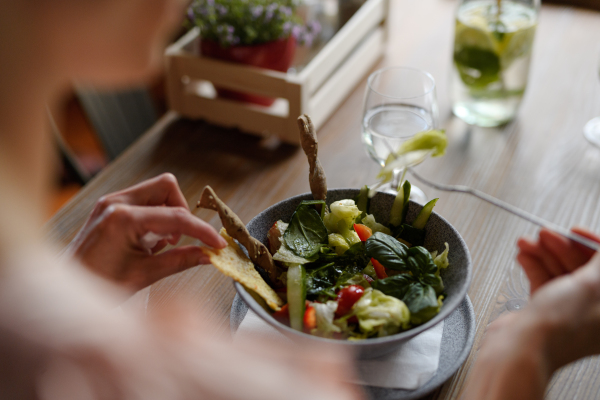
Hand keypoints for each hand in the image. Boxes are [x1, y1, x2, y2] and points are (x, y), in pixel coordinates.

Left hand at [65, 173, 226, 291]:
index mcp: (122, 219)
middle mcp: (115, 203)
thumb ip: (180, 261)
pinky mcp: (109, 207)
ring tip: (161, 245)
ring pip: (156, 191)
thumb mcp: (143, 275)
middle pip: (166, 186)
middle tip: (183, 239)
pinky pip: (143, 200)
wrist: (64, 291)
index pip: (176, 217)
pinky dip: (155, 217)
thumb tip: (207, 255)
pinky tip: (148, 242)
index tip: (217, 244)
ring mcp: (110, 202)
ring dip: (169, 214)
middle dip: (183, 211)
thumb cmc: (96, 286)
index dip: (202, 230)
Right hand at [463, 241, 599, 399]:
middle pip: (583, 269)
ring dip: (544, 253)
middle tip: (549, 234)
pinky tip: (525, 254)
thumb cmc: (559, 327)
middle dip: (563, 247)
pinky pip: (543, 282)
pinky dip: (533, 265)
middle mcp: (594, 312)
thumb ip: (599, 262)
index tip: (577, 232)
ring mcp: (568, 312)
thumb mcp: (590, 285)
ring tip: (530, 241)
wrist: (520, 348)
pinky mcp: (544, 312)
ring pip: (560, 273)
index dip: (592, 245)